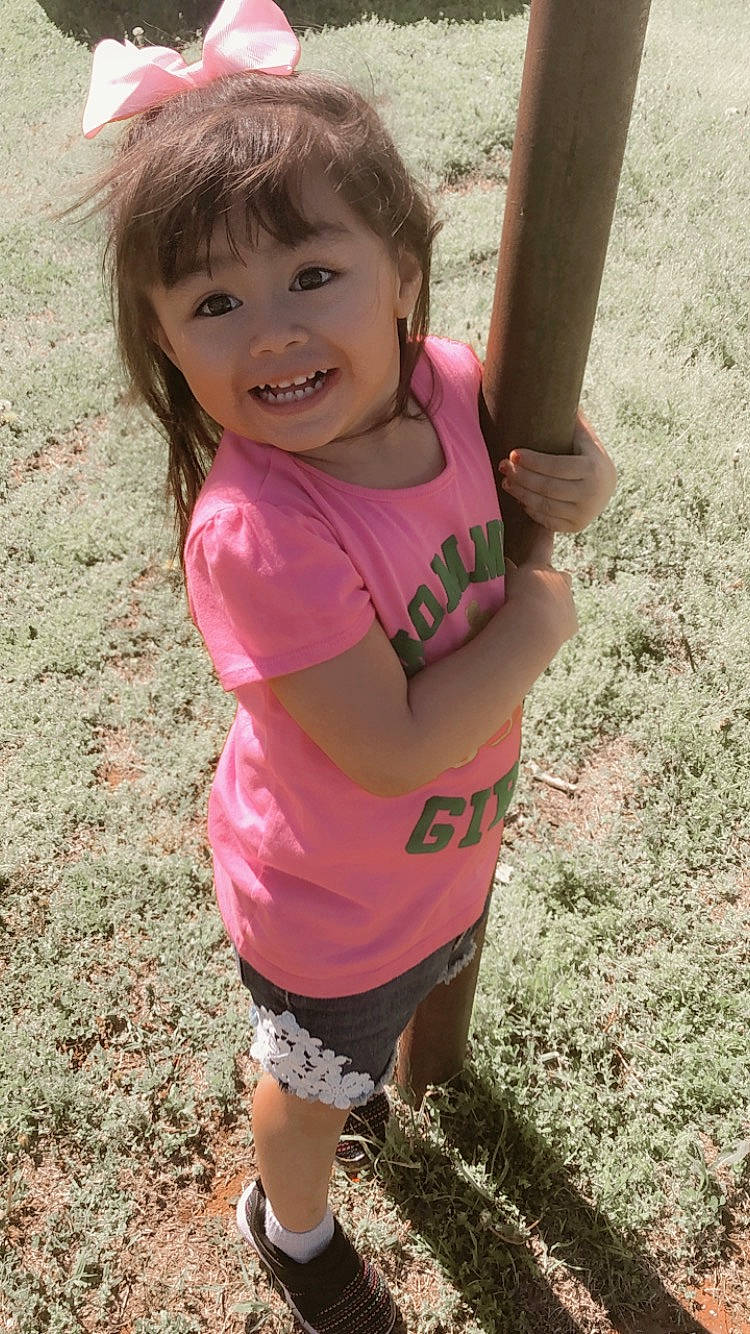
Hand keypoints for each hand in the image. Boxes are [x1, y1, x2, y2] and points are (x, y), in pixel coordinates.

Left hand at [498, 410, 615, 532]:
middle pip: (546, 488)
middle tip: (502, 465)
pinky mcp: (575, 527)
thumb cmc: (587, 454)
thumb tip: (554, 384)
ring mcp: (584, 514)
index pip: (556, 467)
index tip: (513, 452)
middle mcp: (592, 495)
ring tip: (506, 480)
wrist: (607, 486)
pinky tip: (519, 496)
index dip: (532, 461)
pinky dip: (529, 509)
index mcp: (594, 469)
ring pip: (543, 505)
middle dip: (521, 477)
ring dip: (520, 493)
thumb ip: (572, 418)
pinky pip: (546, 520)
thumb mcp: (584, 436)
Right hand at [505, 542, 577, 649]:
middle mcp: (560, 580)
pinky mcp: (572, 622)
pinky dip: (557, 625)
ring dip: (554, 605)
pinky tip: (543, 632)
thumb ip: (506, 570)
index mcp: (541, 567)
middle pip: (561, 577)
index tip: (548, 527)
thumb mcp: (507, 579)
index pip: (542, 546)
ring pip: (564, 600)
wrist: (535, 625)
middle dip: (552, 582)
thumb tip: (502, 559)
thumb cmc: (516, 597)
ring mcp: (568, 601)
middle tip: (538, 593)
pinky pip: (565, 622)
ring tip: (538, 617)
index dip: (544, 537)